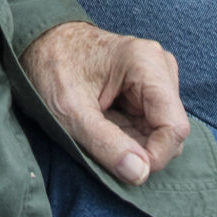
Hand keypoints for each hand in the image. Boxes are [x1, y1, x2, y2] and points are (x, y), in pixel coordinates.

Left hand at [21, 21, 189, 185]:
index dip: (155, 157)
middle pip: (171, 130)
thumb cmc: (52, 69)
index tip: (126, 170)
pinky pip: (152, 124)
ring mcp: (158, 76)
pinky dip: (131, 135)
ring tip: (100, 131)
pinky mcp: (149, 87)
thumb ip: (106, 144)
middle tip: (103, 147)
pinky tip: (106, 125)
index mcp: (148, 64)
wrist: (41, 42)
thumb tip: (140, 173)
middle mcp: (161, 67)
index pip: (174, 127)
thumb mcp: (71, 112)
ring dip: (135, 143)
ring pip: (162, 130)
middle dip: (143, 150)